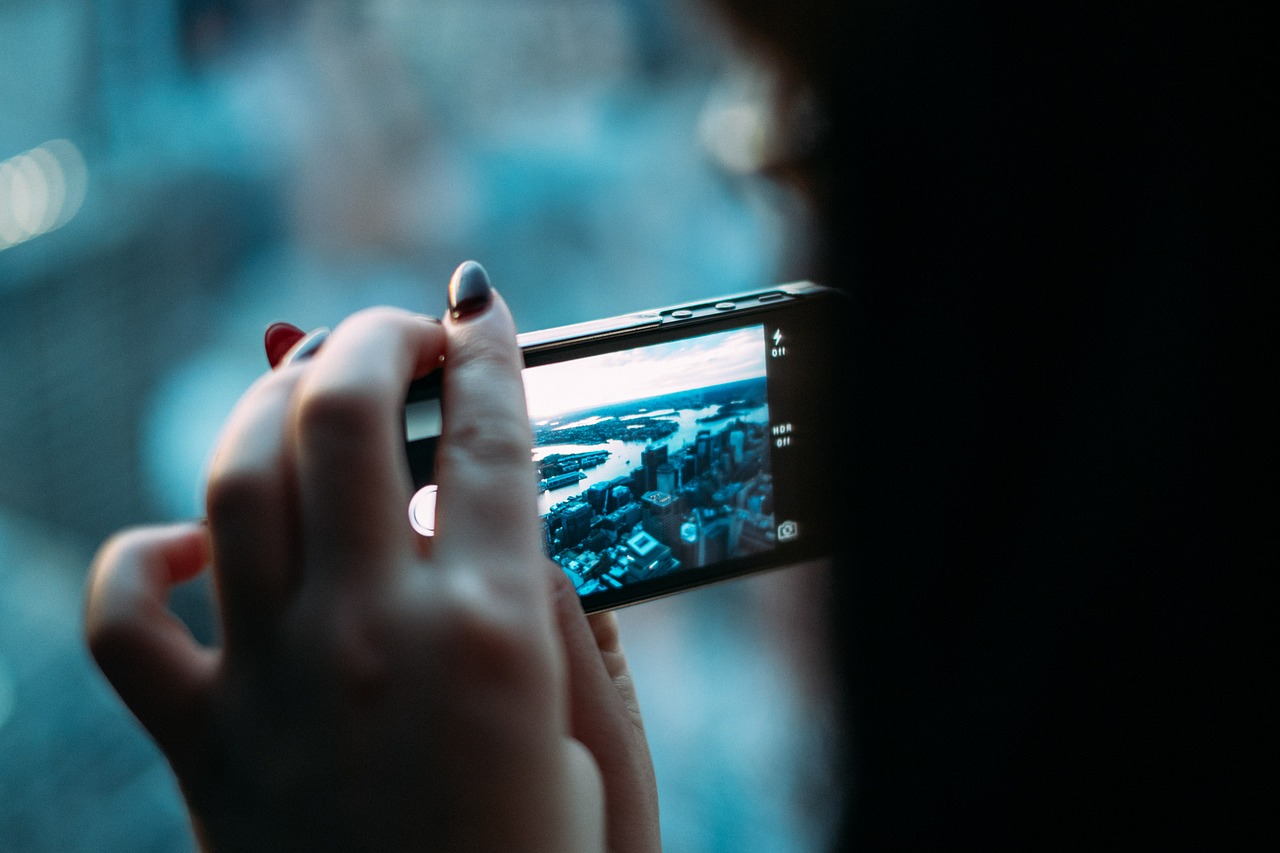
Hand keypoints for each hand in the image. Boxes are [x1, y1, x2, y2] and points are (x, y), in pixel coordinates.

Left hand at [84, 263, 658, 851]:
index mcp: (492, 635)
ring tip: (310, 389)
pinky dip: (144, 560)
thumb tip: (510, 515)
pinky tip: (196, 545)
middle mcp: (371, 639)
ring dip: (271, 404)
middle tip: (402, 333)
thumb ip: (553, 613)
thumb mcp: (595, 741)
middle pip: (343, 415)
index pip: (491, 437)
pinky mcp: (204, 750)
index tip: (481, 305)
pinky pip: (124, 623)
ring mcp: (272, 689)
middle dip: (374, 338)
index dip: (492, 348)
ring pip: (233, 481)